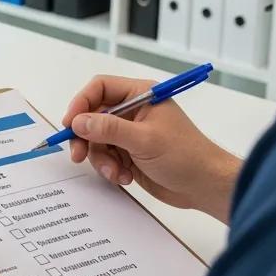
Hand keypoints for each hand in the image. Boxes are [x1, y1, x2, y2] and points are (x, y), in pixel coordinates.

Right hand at [61, 74, 240, 222]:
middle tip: (78, 155)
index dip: (81, 103)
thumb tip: (78, 122)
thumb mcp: (144, 140)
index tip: (70, 124)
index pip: (100, 88)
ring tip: (116, 173)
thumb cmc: (184, 156)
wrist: (205, 187)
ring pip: (96, 140)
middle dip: (86, 138)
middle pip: (93, 116)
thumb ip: (109, 129)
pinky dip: (110, 168)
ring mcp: (130, 133)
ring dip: (101, 159)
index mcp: (140, 95)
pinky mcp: (129, 153)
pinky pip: (106, 156)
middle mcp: (132, 111)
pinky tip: (126, 177)